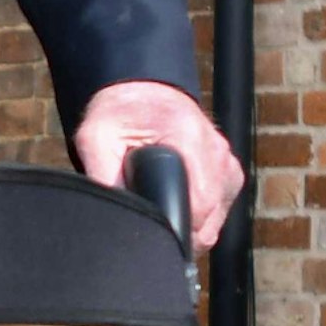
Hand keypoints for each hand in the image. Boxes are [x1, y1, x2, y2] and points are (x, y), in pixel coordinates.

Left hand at [74, 80, 242, 250]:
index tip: (154, 234)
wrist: (144, 92)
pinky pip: (220, 209)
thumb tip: (112, 216)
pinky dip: (201, 216)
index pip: (199, 204)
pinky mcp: (230, 171)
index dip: (175, 229)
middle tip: (150, 222)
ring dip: (191, 225)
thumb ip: (102, 176)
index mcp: (189, 138)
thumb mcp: (96, 138)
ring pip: (216, 218)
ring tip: (162, 209)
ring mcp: (228, 162)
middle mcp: (217, 151)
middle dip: (181, 231)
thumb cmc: (120, 113)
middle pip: (210, 218)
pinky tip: (178, 204)